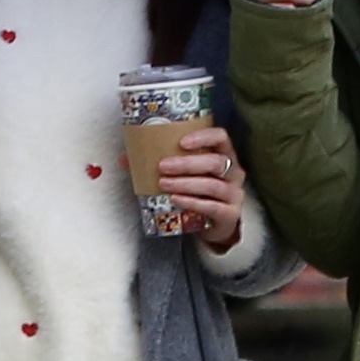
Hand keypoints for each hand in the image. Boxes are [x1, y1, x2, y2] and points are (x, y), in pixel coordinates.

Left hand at [149, 121, 256, 251]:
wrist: (216, 223)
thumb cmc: (200, 192)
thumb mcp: (186, 175)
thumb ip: (162, 164)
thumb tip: (125, 160)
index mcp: (224, 155)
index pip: (221, 137)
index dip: (203, 137)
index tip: (181, 142)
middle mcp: (234, 171)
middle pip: (215, 162)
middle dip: (187, 164)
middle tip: (163, 167)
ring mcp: (234, 193)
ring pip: (212, 185)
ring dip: (186, 183)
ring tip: (164, 184)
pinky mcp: (230, 214)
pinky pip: (211, 206)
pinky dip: (192, 202)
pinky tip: (176, 199)